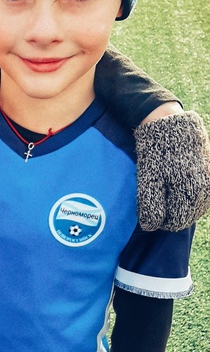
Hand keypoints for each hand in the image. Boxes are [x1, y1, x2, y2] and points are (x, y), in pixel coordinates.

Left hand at [134, 110, 209, 230]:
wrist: (170, 124)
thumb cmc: (156, 153)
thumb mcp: (148, 180)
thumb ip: (151, 206)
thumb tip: (150, 227)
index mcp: (192, 194)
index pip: (177, 222)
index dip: (161, 221)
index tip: (150, 211)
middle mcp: (207, 190)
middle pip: (188, 215)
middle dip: (171, 213)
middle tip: (156, 200)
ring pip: (196, 205)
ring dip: (181, 204)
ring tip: (166, 190)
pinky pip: (201, 194)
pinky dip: (189, 194)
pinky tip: (176, 185)